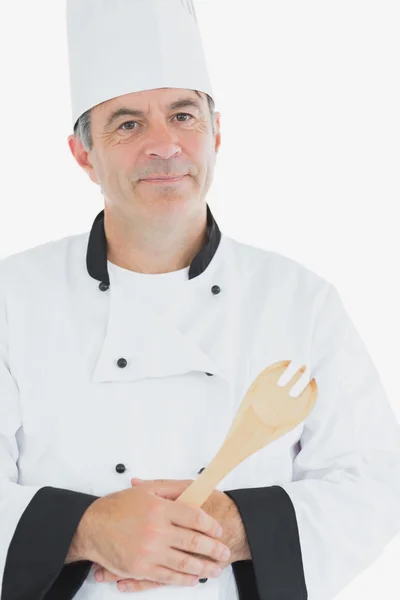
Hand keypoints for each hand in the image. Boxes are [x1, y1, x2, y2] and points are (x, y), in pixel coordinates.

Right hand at [93, 477, 250, 592]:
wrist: (91, 527)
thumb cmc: (117, 507)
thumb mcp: (145, 489)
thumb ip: (171, 488)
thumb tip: (194, 487)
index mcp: (159, 509)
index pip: (194, 517)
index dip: (210, 525)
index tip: (218, 530)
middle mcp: (157, 531)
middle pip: (193, 541)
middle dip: (213, 548)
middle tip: (224, 552)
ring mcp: (149, 552)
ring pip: (184, 563)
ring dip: (203, 567)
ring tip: (215, 568)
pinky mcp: (141, 569)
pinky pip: (167, 577)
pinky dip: (183, 580)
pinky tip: (193, 579)